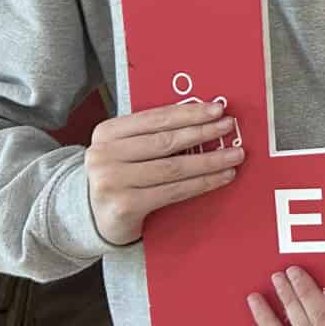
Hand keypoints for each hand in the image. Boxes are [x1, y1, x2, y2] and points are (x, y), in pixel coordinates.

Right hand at [84, 100, 242, 245]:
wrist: (90, 216)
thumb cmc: (118, 175)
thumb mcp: (125, 148)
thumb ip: (152, 133)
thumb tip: (204, 118)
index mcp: (106, 133)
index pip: (156, 118)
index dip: (189, 113)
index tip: (216, 109)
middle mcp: (105, 155)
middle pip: (166, 141)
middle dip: (203, 132)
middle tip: (228, 127)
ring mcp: (113, 182)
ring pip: (174, 167)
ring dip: (210, 160)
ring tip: (234, 154)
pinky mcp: (125, 206)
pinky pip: (174, 191)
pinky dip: (203, 183)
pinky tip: (222, 176)